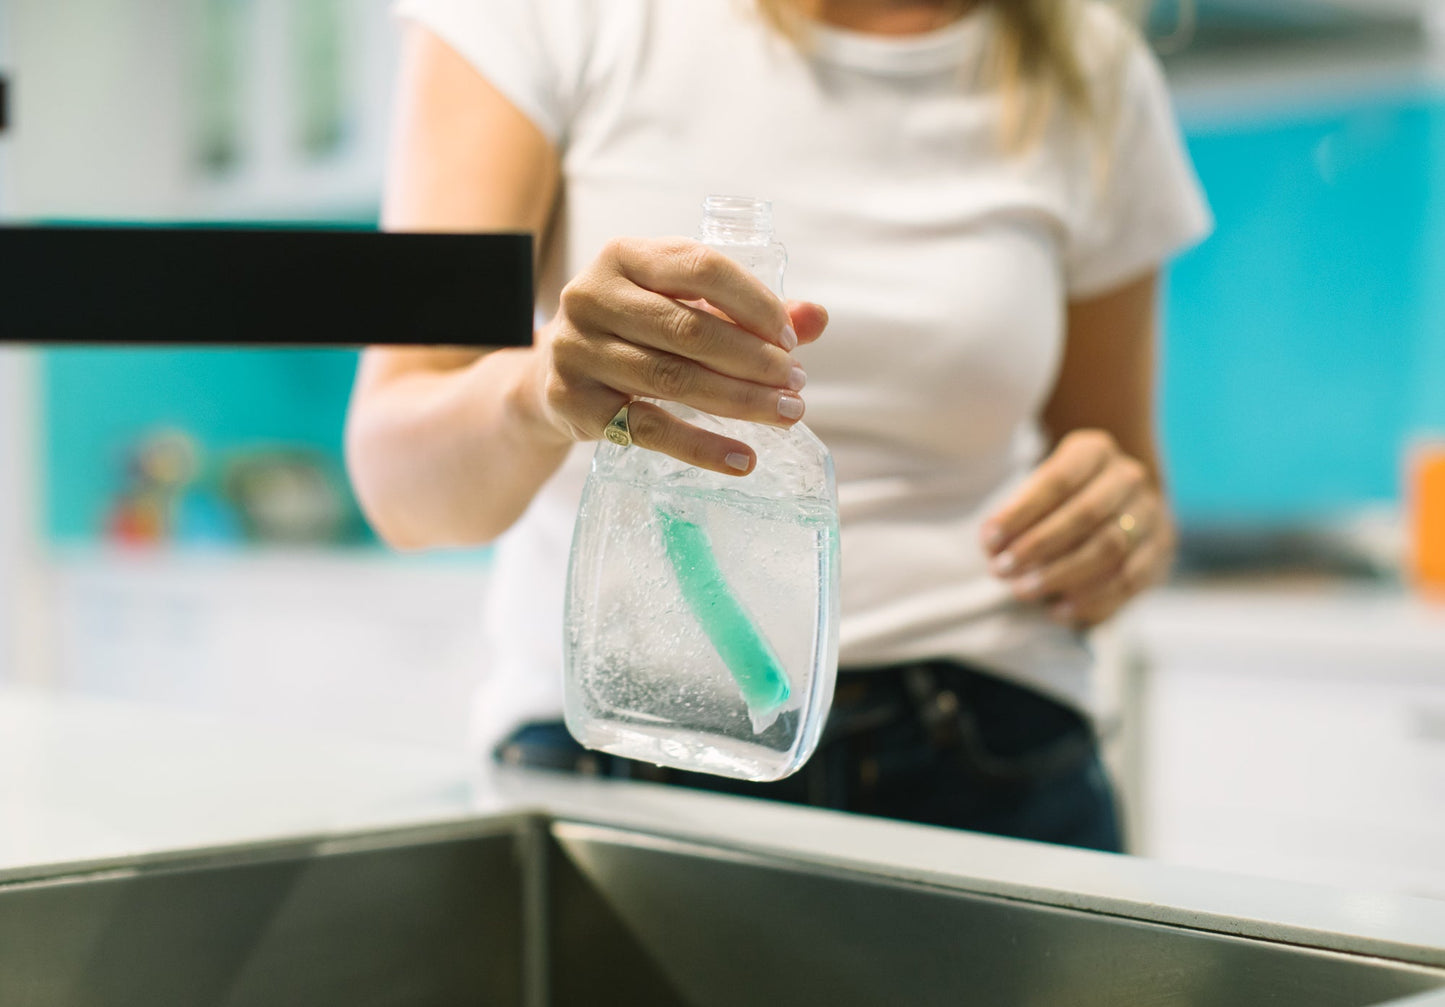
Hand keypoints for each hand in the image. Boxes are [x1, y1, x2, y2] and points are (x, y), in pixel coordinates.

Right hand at [529, 236, 827, 474]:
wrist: (553, 377)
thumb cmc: (636, 332)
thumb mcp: (682, 307)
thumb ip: (748, 311)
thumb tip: (817, 318)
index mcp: (625, 255)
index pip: (700, 267)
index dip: (753, 303)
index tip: (791, 340)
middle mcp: (592, 295)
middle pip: (689, 330)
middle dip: (754, 361)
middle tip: (797, 386)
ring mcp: (577, 350)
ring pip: (672, 379)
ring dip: (739, 401)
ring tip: (785, 415)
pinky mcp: (574, 402)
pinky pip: (648, 429)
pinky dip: (701, 447)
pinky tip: (742, 459)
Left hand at [980, 430, 1175, 627]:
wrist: (1114, 498)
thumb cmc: (1058, 496)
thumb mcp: (1036, 488)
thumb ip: (1016, 512)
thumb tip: (993, 545)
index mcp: (1095, 450)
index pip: (1058, 480)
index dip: (1020, 512)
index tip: (988, 539)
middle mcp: (1129, 476)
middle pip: (1085, 514)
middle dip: (1038, 546)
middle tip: (1001, 571)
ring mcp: (1151, 513)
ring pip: (1109, 549)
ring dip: (1061, 575)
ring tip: (1022, 591)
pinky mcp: (1162, 549)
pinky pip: (1129, 580)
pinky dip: (1091, 600)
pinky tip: (1057, 610)